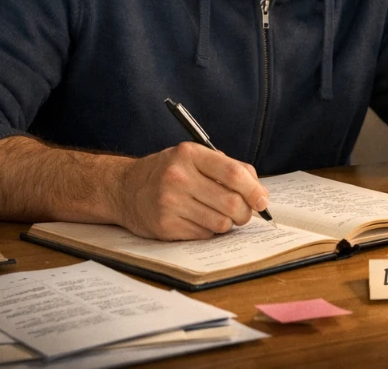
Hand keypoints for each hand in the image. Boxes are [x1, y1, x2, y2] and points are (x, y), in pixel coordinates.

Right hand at [110, 143, 269, 239]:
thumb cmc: (168, 172)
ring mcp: (170, 203)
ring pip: (220, 223)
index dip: (254, 190)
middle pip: (230, 202)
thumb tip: (260, 193)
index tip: (262, 200)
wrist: (125, 189)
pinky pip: (204, 234)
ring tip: (218, 215)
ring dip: (227, 223)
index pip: (232, 173)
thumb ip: (227, 168)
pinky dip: (208, 230)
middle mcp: (178, 177)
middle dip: (245, 212)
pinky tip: (197, 220)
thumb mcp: (193, 158)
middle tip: (244, 213)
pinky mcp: (165, 226)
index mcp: (189, 154)